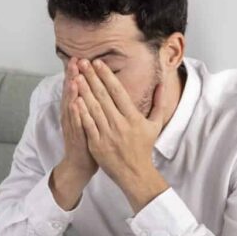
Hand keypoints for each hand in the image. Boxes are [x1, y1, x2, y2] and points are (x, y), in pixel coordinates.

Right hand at [59, 58, 97, 179]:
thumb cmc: (88, 139)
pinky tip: (75, 104)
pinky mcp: (76, 137)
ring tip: (72, 78)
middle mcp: (72, 115)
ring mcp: (72, 126)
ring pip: (71, 107)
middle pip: (70, 93)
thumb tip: (95, 85)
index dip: (76, 73)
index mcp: (76, 109)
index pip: (75, 88)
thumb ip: (90, 101)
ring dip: (71, 93)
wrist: (80, 164)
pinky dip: (75, 114)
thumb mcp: (88, 118)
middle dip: (72, 76)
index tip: (78, 57)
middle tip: (73, 61)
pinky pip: (76, 124)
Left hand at [72, 58, 174, 210]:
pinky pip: (88, 125)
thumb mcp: (155, 125)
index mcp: (133, 117)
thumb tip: (162, 84)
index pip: (118, 92)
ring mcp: (108, 134)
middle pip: (103, 96)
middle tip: (83, 63)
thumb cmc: (144, 147)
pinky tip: (74, 99)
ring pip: (93, 108)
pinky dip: (81, 112)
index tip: (98, 63)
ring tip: (76, 76)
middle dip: (92, 78)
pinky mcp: (97, 144)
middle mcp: (120, 124)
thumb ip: (159, 103)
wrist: (135, 173)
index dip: (107, 76)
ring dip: (83, 91)